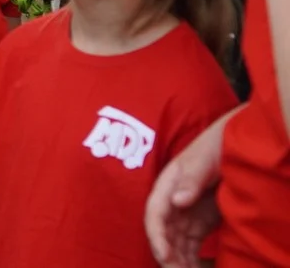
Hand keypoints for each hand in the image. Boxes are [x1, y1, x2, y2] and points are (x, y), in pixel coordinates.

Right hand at [145, 116, 227, 267]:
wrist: (239, 140)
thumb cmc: (219, 144)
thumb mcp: (206, 158)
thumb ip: (192, 178)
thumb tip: (177, 201)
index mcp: (169, 183)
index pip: (156, 212)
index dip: (157, 235)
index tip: (164, 255)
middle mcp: (173, 199)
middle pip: (165, 231)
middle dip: (168, 255)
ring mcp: (187, 211)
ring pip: (177, 241)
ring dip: (180, 259)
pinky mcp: (201, 219)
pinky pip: (192, 243)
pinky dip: (192, 257)